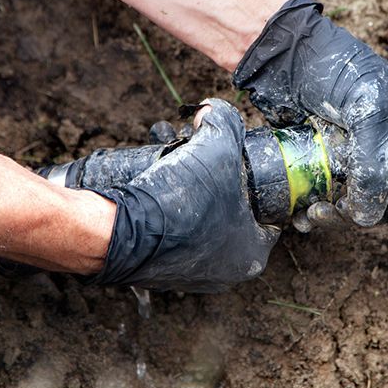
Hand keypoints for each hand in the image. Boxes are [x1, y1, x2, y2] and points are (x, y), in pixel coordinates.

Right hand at [85, 98, 279, 291]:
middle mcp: (226, 272)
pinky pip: (174, 238)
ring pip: (202, 227)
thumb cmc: (179, 200)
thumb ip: (225, 122)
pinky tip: (160, 196)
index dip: (255, 186)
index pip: (267, 216)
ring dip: (193, 202)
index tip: (240, 168)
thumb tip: (213, 110)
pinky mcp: (160, 273)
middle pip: (232, 218)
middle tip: (204, 167)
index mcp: (252, 253)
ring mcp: (191, 277)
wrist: (120, 232)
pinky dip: (169, 218)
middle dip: (220, 189)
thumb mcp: (216, 146)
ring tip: (179, 175)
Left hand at [233, 0, 387, 226]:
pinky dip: (316, 212)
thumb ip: (373, 165)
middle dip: (365, 213)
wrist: (284, 54)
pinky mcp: (324, 162)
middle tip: (338, 213)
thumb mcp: (369, 113)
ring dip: (336, 217)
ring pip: (356, 203)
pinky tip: (301, 215)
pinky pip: (328, 198)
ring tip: (312, 215)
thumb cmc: (337, 69)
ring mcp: (356, 155)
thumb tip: (367, 217)